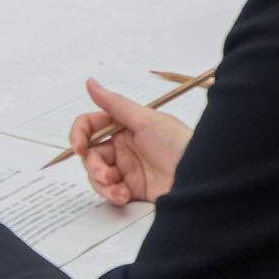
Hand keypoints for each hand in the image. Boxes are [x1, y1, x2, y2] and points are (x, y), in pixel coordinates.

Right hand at [71, 78, 191, 206]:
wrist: (200, 178)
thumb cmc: (180, 144)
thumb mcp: (146, 120)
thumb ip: (114, 104)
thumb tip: (91, 83)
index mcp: (126, 126)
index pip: (91, 126)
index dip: (80, 134)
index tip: (79, 146)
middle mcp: (124, 146)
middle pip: (91, 153)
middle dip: (93, 165)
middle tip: (106, 174)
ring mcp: (128, 169)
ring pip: (96, 175)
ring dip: (101, 182)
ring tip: (117, 188)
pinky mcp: (132, 189)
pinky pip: (109, 192)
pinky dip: (112, 195)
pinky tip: (124, 196)